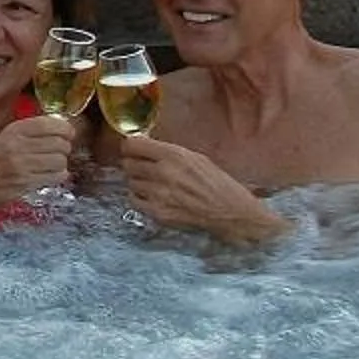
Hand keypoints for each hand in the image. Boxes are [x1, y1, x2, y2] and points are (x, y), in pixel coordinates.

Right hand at [0, 112, 77, 206]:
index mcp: (13, 130)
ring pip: (60, 160)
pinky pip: (55, 176)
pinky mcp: (25, 182)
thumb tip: (63, 126)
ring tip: (52, 166)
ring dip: (61, 164)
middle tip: (60, 153)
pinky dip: (58, 176)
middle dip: (64, 148)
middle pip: (58, 142)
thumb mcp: (7, 139)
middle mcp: (17, 144)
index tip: (69, 133)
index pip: (48, 123)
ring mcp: (21, 164)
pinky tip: (50, 176)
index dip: (64, 128)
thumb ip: (31, 132)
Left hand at [119, 132, 289, 243]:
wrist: (231, 212)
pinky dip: (140, 198)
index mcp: (174, 155)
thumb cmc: (217, 183)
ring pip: (130, 182)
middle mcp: (163, 173)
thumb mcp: (196, 158)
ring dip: (138, 181)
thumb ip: (170, 153)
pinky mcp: (158, 213)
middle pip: (128, 164)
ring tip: (152, 183)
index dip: (130, 146)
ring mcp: (158, 194)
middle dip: (132, 164)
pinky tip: (153, 196)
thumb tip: (146, 148)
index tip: (131, 148)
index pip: (132, 145)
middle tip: (142, 167)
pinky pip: (134, 200)